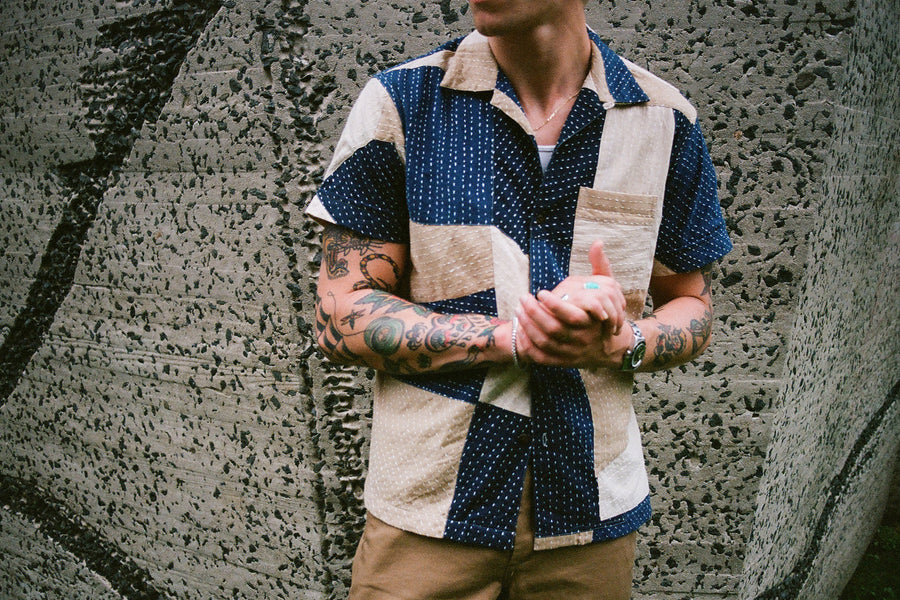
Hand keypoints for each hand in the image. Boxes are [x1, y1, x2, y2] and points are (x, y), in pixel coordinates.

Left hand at [514, 241, 628, 368]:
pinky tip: (520, 331)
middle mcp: (582, 340)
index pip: (569, 315)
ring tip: (518, 311)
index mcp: (591, 322)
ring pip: (543, 343)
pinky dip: (528, 345)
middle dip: (533, 313)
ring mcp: (571, 354)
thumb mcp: (608, 288)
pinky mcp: (562, 363)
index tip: (540, 292)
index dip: (552, 304)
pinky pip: (541, 357)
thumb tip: (597, 241)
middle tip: (521, 299)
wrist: (612, 347)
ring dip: (527, 327)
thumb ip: (601, 265)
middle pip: (552, 329)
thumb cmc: (606, 312)